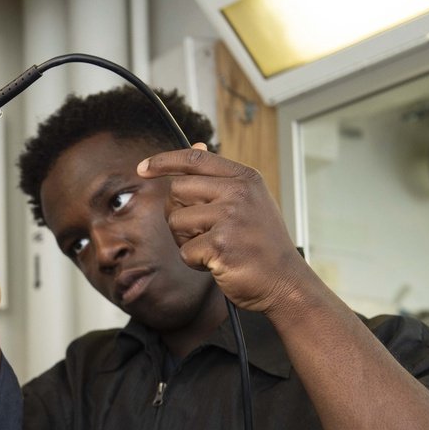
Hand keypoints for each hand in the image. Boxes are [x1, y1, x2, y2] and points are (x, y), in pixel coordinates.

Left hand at [139, 145, 317, 317]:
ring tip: (212, 248)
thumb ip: (220, 178)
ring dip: (185, 240)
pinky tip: (218, 263)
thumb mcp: (249, 201)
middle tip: (197, 231)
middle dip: (177, 213)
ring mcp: (230, 217)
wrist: (285, 283)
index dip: (164, 161)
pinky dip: (195, 262)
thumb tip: (195, 146)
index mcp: (245, 179)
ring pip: (176, 221)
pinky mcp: (220, 245)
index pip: (195, 160)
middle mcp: (239, 193)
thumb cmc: (261, 245)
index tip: (143, 167)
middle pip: (177, 190)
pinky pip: (184, 251)